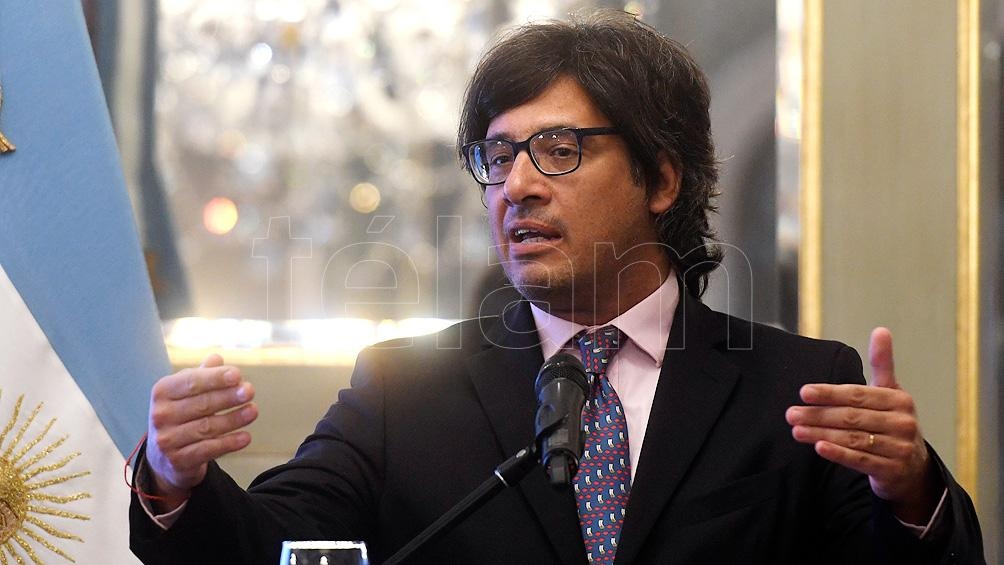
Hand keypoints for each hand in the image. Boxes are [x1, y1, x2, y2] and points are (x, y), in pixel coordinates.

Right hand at [145, 354, 257, 510]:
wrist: (164, 456)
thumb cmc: (182, 414)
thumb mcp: (186, 392)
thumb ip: (202, 375)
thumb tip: (216, 358)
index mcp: (162, 392)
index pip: (191, 382)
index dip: (215, 378)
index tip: (237, 375)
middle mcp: (160, 415)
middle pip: (202, 404)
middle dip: (228, 397)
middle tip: (250, 391)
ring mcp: (167, 440)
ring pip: (207, 427)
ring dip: (234, 419)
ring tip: (253, 411)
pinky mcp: (178, 461)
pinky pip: (208, 450)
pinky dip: (229, 443)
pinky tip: (246, 437)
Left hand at [785, 328, 938, 523]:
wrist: (913, 468)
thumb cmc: (893, 423)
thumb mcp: (890, 392)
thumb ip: (882, 364)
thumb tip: (881, 330)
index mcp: (899, 399)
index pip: (857, 395)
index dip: (829, 393)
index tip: (803, 392)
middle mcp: (902, 422)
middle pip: (852, 417)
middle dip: (818, 414)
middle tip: (791, 413)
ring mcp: (899, 448)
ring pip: (853, 438)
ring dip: (821, 433)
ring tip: (797, 429)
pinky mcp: (892, 469)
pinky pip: (860, 460)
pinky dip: (838, 454)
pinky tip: (819, 447)